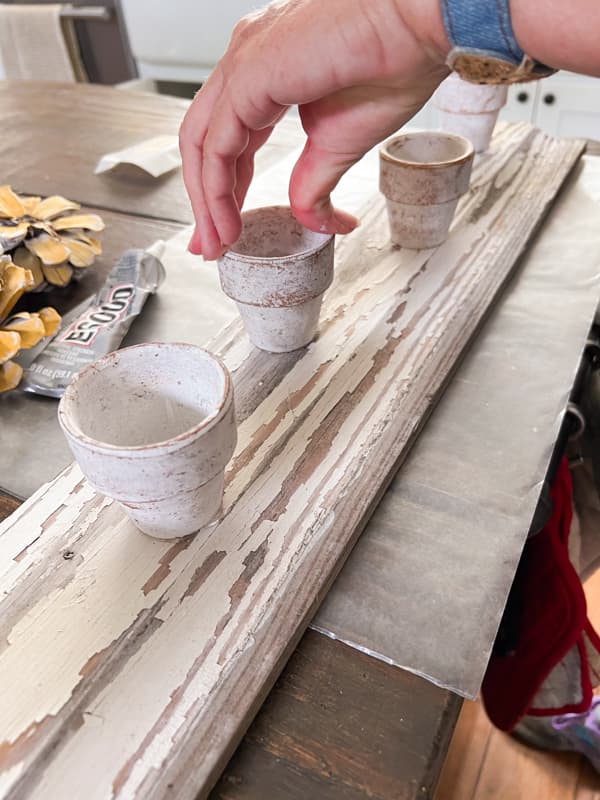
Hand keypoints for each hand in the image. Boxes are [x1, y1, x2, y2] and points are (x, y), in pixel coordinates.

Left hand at [179, 0, 449, 258]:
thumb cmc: (393, 64)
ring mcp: (243, 62)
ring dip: (207, 202)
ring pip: (202, 145)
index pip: (228, 139)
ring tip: (219, 243)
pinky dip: (217, 189)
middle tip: (210, 245)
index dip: (223, 190)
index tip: (225, 230)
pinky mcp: (248, 73)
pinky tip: (227, 220)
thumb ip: (313, 184)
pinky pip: (216, 144)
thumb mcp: (339, 144)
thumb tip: (315, 222)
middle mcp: (246, 62)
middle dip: (205, 201)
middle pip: (205, 143)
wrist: (419, 27)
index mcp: (265, 72)